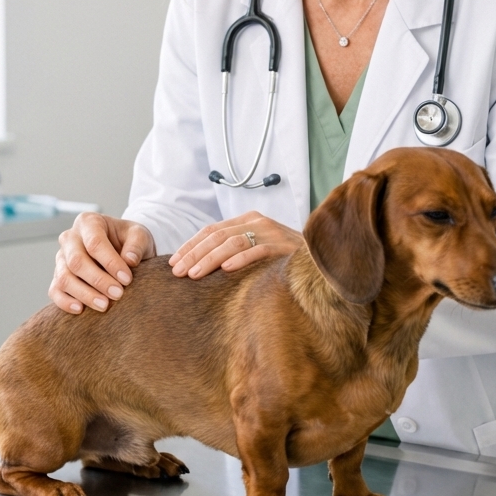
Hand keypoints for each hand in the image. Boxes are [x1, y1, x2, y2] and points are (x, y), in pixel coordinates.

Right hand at [49, 213, 155, 313]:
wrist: (122, 250)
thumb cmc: (130, 241)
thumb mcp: (140, 235)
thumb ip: (137, 244)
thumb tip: (129, 260)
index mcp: (88, 222)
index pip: (95, 242)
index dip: (110, 262)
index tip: (127, 279)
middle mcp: (70, 238)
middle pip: (76, 261)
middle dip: (98, 280)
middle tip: (118, 294)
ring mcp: (61, 258)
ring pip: (64, 277)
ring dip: (84, 294)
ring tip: (105, 306)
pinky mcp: (58, 276)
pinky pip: (55, 291)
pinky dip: (65, 302)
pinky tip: (81, 310)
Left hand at [169, 213, 302, 279]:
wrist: (321, 258)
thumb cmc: (282, 259)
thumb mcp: (256, 249)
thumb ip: (232, 251)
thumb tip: (197, 267)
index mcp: (247, 220)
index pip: (211, 231)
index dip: (190, 246)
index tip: (173, 263)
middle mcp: (257, 222)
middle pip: (217, 236)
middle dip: (194, 254)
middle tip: (177, 273)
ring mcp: (271, 233)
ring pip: (232, 243)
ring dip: (210, 259)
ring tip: (194, 275)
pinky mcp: (283, 247)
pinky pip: (258, 251)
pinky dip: (240, 260)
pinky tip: (226, 270)